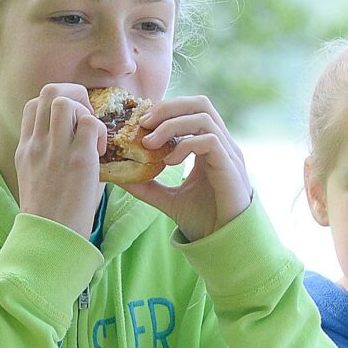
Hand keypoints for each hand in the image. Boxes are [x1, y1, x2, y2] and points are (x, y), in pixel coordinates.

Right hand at [16, 82, 106, 231]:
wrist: (50, 238)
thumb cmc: (50, 216)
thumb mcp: (39, 179)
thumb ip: (51, 156)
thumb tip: (78, 142)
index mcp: (26, 149)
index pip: (33, 105)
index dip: (55, 105)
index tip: (71, 125)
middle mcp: (37, 144)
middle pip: (50, 92)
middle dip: (74, 95)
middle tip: (87, 120)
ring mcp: (55, 149)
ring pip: (66, 101)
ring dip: (86, 110)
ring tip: (93, 136)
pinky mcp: (77, 159)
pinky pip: (90, 123)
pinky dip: (99, 130)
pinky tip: (100, 152)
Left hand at [125, 94, 252, 241]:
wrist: (224, 244)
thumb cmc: (203, 220)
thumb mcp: (167, 199)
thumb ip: (145, 185)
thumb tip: (116, 176)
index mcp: (210, 145)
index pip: (191, 110)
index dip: (165, 109)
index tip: (140, 123)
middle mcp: (222, 144)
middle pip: (200, 103)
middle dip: (168, 108)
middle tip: (143, 124)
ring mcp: (229, 153)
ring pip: (203, 117)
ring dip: (171, 125)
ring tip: (149, 144)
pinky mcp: (230, 167)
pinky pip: (209, 141)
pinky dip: (185, 145)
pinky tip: (169, 162)